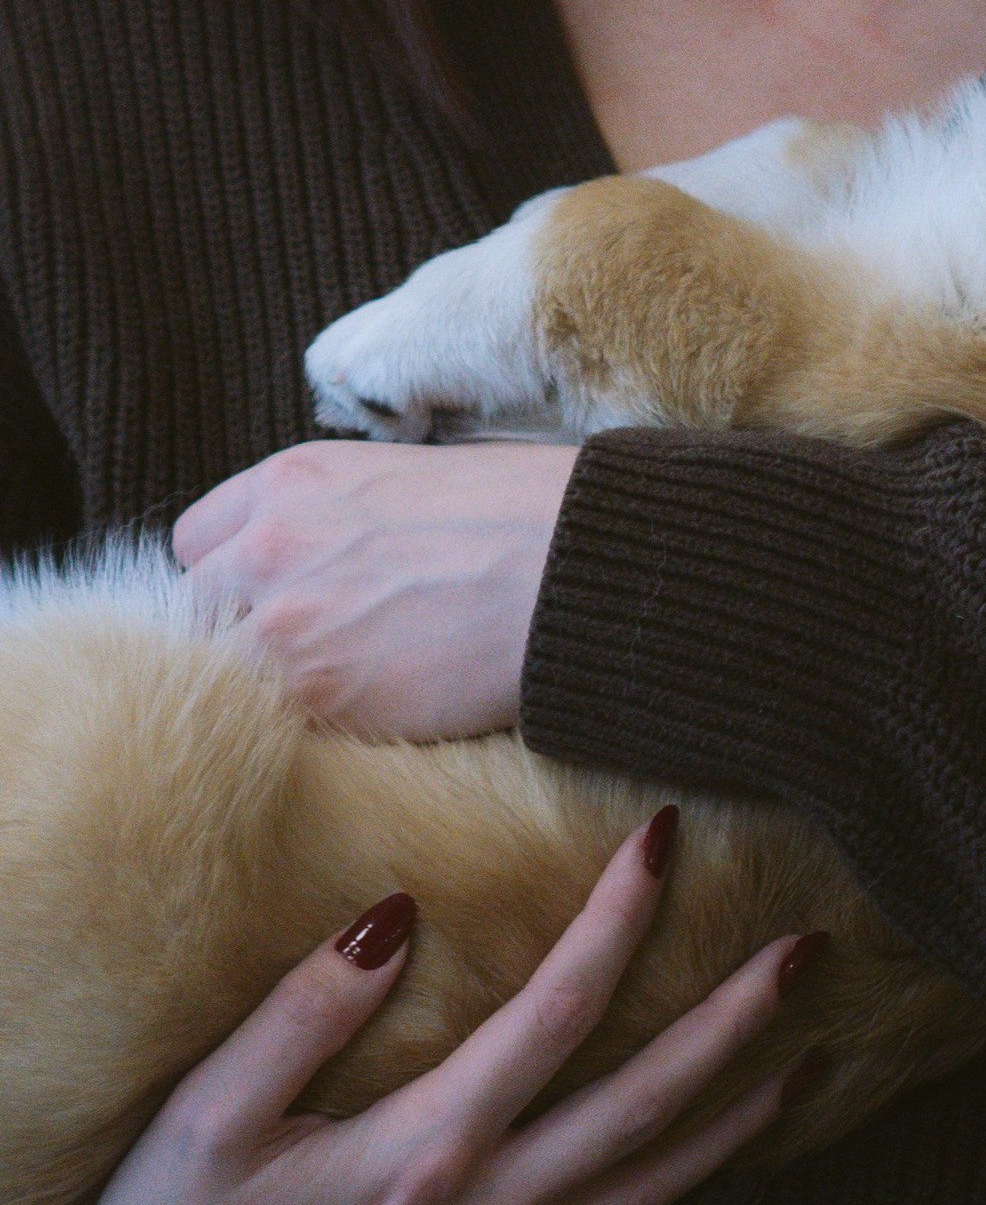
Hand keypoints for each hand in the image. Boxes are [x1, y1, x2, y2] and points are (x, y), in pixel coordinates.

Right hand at [0, 819, 808, 1204]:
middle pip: (646, 1107)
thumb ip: (301, 1016)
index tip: (666, 838)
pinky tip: (716, 1148)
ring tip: (817, 1055)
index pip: (557, 1015)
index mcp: (422, 1156)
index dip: (619, 920)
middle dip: (738, 1024)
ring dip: (740, 1116)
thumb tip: (393, 916)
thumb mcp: (204, 1121)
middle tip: (813, 951)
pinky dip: (682, 1184)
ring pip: (652, 1187)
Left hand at [172, 438, 578, 736]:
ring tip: (341, 690)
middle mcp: (267, 545)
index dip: (234, 573)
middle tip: (312, 650)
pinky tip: (365, 715)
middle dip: (241, 631)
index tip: (275, 596)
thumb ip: (341, 514)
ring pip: (219, 673)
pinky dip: (306, 729)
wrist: (573, 568)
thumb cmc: (526, 513)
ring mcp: (282, 624)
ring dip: (266, 686)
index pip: (197, 539)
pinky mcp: (317, 695)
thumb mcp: (408, 475)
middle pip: (194, 609)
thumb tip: (338, 555)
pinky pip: (268, 723)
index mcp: (290, 480)